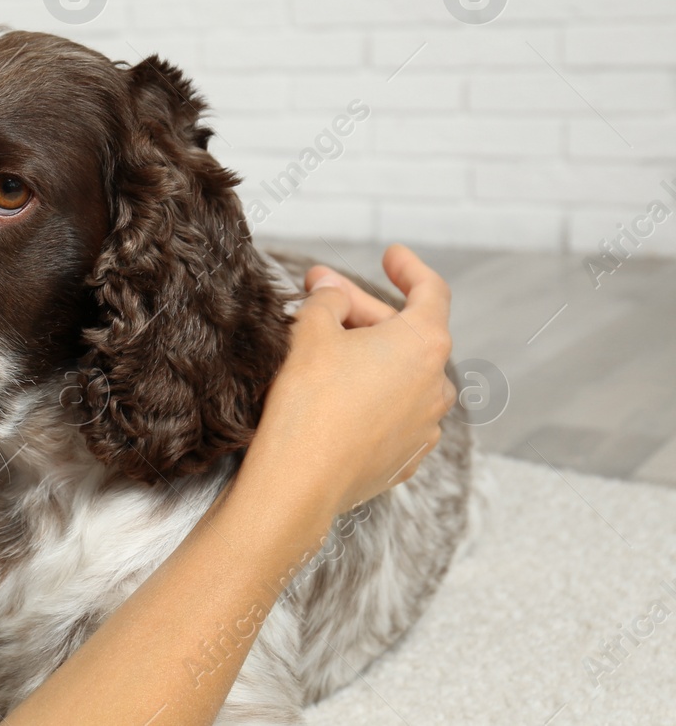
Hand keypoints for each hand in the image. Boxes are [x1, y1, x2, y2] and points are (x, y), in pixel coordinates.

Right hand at [243, 244, 456, 517]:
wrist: (300, 481)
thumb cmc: (309, 400)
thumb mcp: (311, 332)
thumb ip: (328, 301)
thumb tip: (333, 292)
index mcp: (424, 344)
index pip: (430, 291)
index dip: (409, 267)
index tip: (391, 254)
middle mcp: (436, 385)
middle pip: (407, 333)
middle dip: (364, 310)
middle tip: (320, 294)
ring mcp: (425, 426)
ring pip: (402, 375)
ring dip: (369, 355)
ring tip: (325, 347)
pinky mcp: (405, 458)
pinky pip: (393, 413)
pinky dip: (370, 396)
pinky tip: (335, 394)